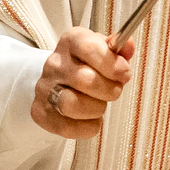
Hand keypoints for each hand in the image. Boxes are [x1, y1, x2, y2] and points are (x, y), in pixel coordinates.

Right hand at [33, 26, 133, 140]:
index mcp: (71, 42)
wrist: (57, 80)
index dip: (112, 63)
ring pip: (72, 104)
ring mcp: (45, 88)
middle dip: (109, 90)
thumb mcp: (103, 50)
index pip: (89, 48)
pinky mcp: (41, 112)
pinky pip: (67, 127)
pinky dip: (87, 127)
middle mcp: (54, 63)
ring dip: (96, 109)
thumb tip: (128, 45)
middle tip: (114, 91)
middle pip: (84, 79)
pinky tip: (91, 119)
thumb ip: (118, 48)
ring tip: (100, 105)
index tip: (124, 73)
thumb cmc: (87, 65)